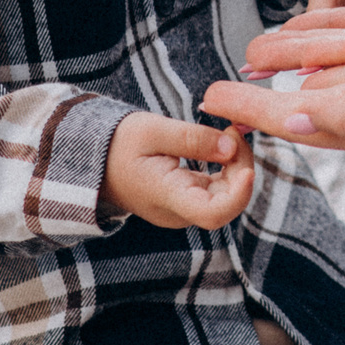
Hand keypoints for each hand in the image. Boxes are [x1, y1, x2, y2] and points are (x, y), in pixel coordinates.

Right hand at [98, 112, 254, 229]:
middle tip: (235, 131)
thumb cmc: (120, 143)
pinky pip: (217, 189)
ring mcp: (184, 208)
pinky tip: (224, 144)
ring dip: (236, 166)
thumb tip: (231, 148)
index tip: (248, 169)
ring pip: (225, 196)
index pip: (212, 214)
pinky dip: (228, 168)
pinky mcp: (187, 198)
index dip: (239, 196)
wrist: (96, 158)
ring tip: (229, 132)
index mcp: (167, 197)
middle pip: (226, 203)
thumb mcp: (154, 130)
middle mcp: (179, 211)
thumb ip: (193, 139)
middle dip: (241, 168)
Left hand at [202, 0, 344, 158]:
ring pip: (327, 69)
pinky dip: (321, 40)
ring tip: (250, 52)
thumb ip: (342, 112)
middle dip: (262, 93)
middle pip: (307, 101)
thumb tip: (292, 123)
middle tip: (214, 88)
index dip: (252, 110)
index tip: (209, 98)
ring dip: (287, 60)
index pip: (299, 122)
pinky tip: (300, 32)